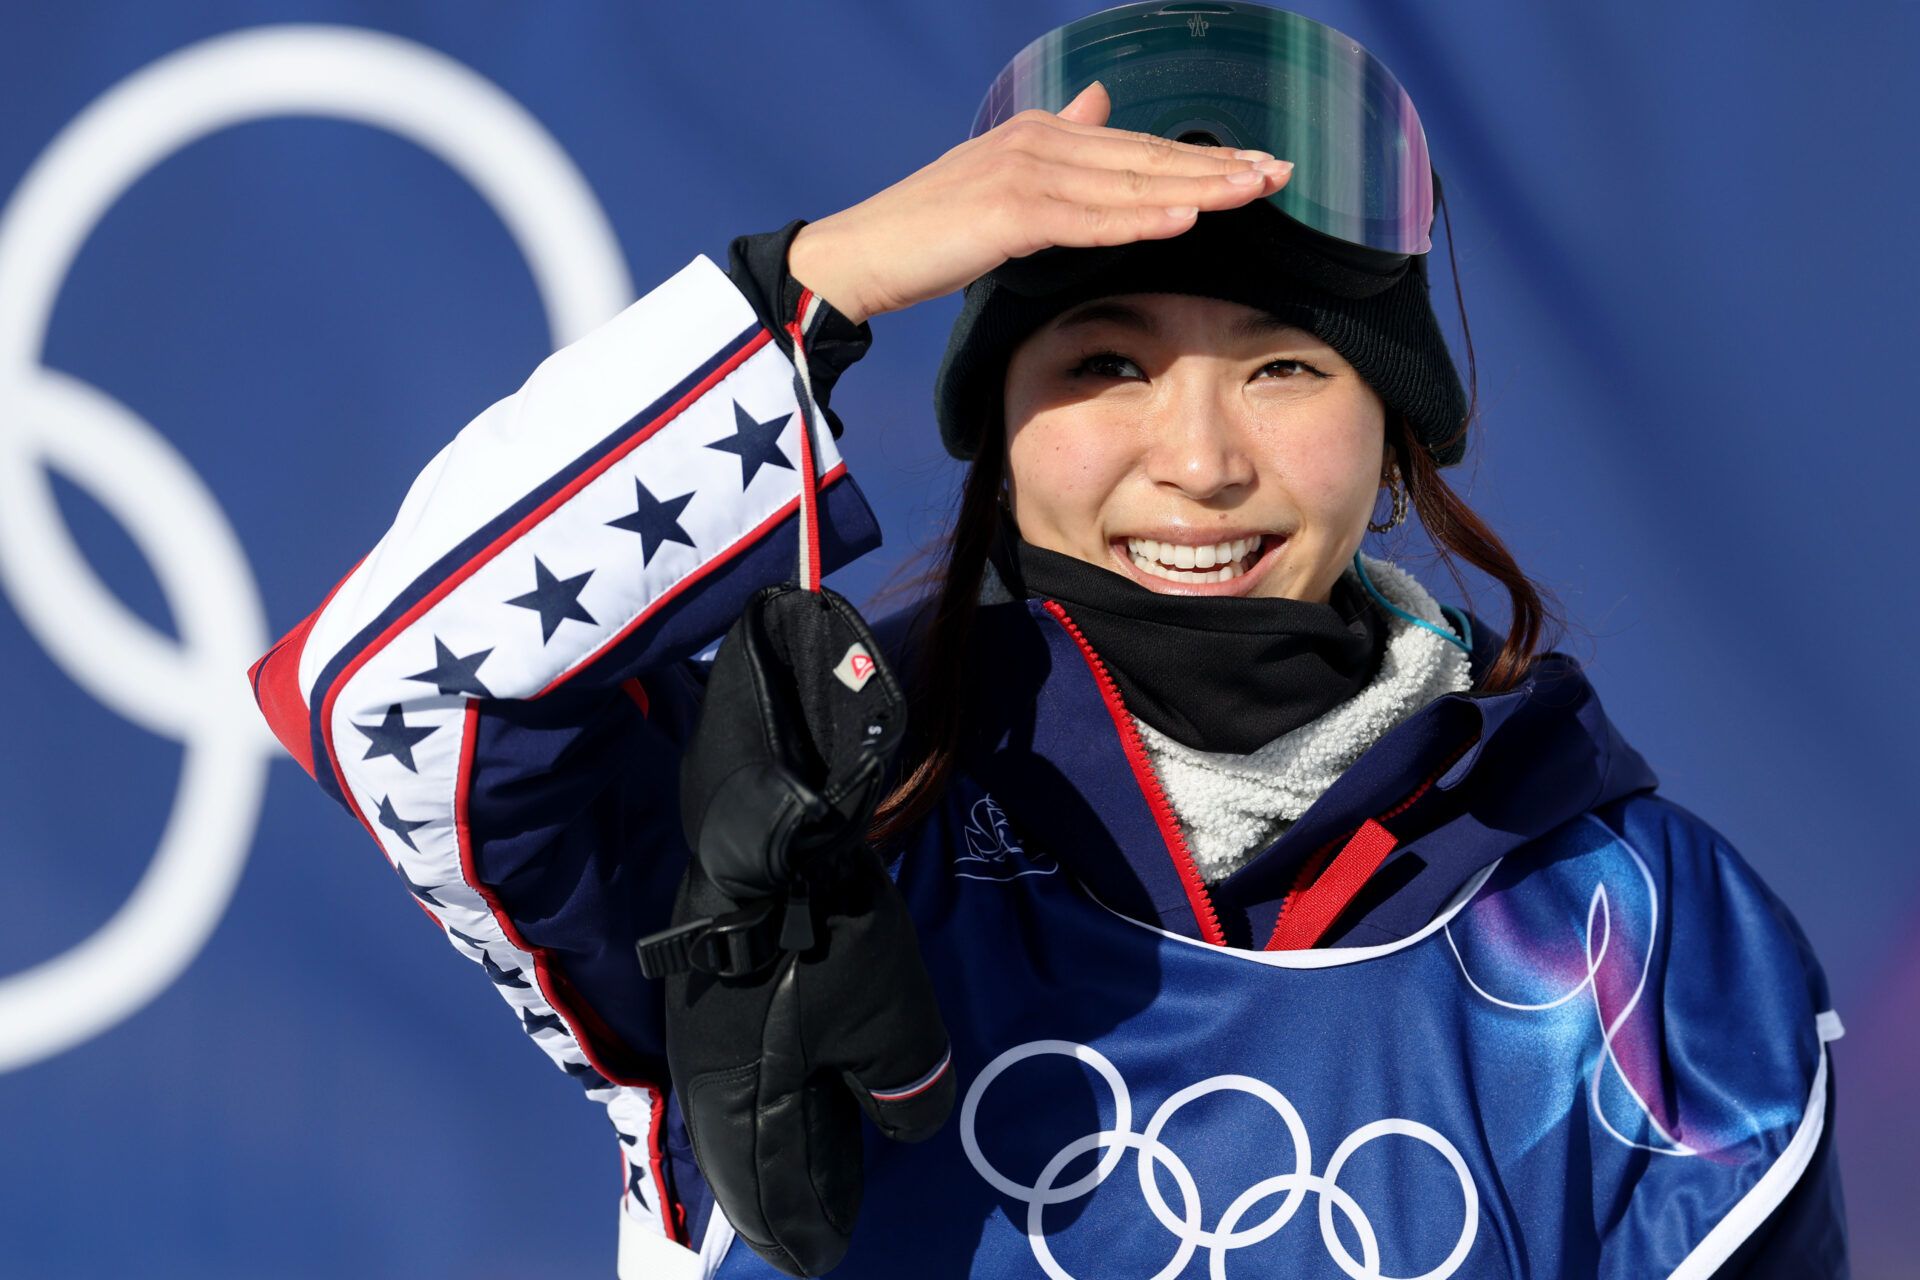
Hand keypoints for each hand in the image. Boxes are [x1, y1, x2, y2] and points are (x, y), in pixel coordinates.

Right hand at [788, 81, 1292, 324]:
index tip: (1260, 167)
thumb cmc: (930, 230)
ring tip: (1252, 194)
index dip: (1203, 157)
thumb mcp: (1001, 177)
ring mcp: (1024, 173)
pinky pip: (1089, 219)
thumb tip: (1099, 101)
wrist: (861, 255)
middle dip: (1218, 167)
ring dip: (1194, 190)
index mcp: (1044, 134)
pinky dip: (1139, 219)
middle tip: (1281, 173)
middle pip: (1147, 157)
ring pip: (1129, 184)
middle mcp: (1040, 141)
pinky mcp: (1008, 212)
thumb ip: (1057, 143)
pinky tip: (1183, 219)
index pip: (1140, 147)